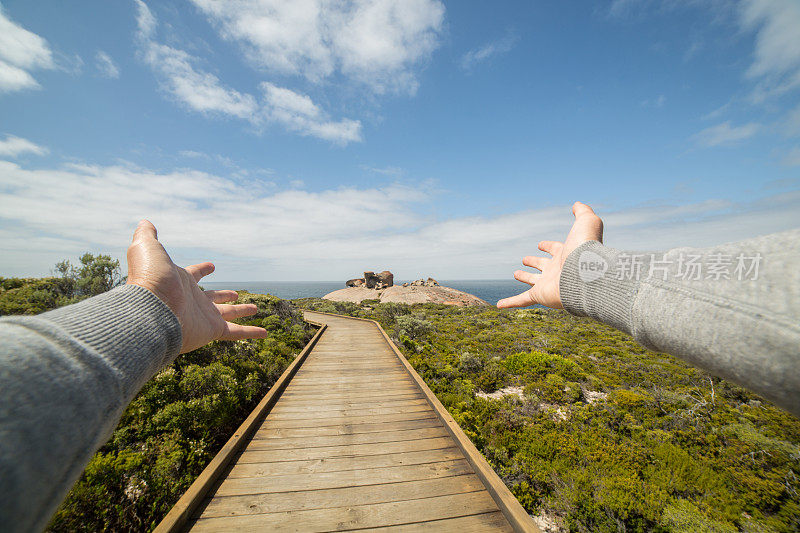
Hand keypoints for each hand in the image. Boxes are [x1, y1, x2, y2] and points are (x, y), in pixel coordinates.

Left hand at [126, 220, 266, 352]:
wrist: (151, 311)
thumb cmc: (149, 279)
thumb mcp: (148, 249)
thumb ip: (147, 235)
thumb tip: (145, 222)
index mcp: (181, 281)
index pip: (195, 274)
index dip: (202, 269)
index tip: (212, 266)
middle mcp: (193, 300)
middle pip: (213, 298)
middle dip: (224, 295)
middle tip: (235, 294)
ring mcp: (203, 316)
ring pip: (228, 314)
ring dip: (241, 311)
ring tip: (255, 308)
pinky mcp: (212, 330)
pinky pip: (236, 332)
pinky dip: (251, 332)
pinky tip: (264, 333)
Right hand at [497, 202, 603, 308]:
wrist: (586, 274)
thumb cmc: (586, 248)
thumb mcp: (586, 222)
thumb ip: (583, 212)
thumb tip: (577, 204)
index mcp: (565, 254)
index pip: (555, 249)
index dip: (548, 246)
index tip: (541, 244)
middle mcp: (557, 269)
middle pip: (543, 266)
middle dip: (535, 262)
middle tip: (525, 260)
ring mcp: (548, 284)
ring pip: (533, 281)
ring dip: (525, 278)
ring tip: (516, 274)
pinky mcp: (539, 295)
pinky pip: (521, 300)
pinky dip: (510, 302)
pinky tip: (499, 305)